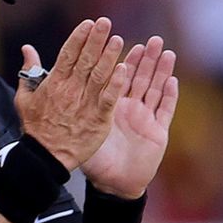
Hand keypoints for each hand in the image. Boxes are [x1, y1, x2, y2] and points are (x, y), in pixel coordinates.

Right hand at [15, 18, 129, 169]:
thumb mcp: (24, 98)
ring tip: (119, 39)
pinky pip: (109, 98)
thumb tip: (27, 49)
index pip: (68, 54)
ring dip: (109, 56)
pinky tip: (124, 69)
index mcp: (54, 83)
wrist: (44, 156)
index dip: (79, 37)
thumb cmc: (35, 127)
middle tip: (106, 22)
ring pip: (99, 75)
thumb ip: (28, 71)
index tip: (89, 23)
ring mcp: (85, 104)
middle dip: (96, 40)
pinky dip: (116, 83)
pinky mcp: (98, 119)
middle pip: (85, 59)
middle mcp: (70, 90)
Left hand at [81, 36, 177, 197]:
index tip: (119, 38)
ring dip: (161, 71)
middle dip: (145, 59)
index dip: (119, 59)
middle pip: (139, 78)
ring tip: (165, 52)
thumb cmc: (95, 159)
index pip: (114, 77)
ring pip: (154, 89)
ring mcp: (145, 119)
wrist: (113, 184)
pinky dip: (168, 96)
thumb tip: (50, 88)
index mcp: (109, 106)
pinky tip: (172, 80)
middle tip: (151, 39)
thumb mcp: (80, 129)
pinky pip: (164, 111)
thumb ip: (70, 107)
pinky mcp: (158, 132)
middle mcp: (129, 109)